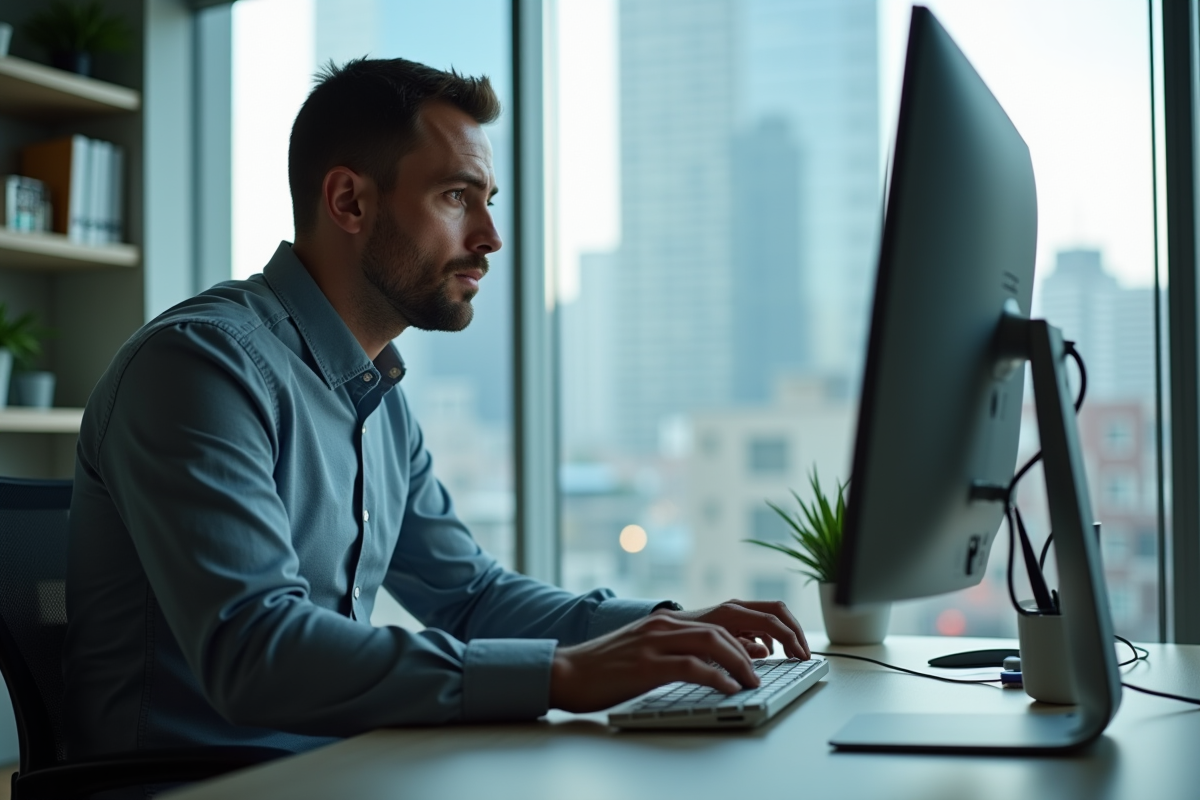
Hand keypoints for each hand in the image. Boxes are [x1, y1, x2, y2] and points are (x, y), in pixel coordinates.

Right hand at [549, 613, 759, 712]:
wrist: (567, 672)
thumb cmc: (607, 668)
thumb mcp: (647, 651)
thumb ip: (680, 652)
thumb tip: (718, 665)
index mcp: (666, 621)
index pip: (720, 619)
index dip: (748, 634)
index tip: (769, 652)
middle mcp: (664, 625)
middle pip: (723, 627)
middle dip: (751, 649)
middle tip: (765, 672)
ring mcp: (654, 643)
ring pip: (711, 642)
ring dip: (739, 662)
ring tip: (753, 681)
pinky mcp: (646, 665)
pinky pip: (690, 667)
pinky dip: (715, 677)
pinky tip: (728, 689)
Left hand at [663, 599, 809, 660]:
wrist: (658, 632)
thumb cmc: (679, 642)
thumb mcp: (706, 651)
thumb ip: (736, 650)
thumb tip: (764, 653)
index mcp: (730, 613)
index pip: (771, 620)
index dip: (790, 638)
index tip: (801, 657)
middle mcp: (734, 607)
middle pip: (777, 610)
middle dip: (795, 631)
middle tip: (804, 655)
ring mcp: (733, 611)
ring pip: (770, 615)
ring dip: (784, 634)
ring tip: (791, 656)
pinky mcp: (732, 619)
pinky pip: (759, 623)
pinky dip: (770, 636)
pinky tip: (768, 653)